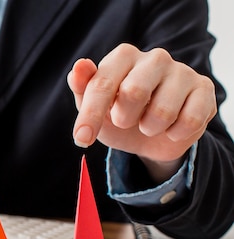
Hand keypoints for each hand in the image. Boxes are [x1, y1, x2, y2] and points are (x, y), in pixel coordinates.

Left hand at [67, 43, 216, 182]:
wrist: (150, 137)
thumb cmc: (118, 114)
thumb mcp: (94, 107)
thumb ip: (82, 88)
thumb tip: (79, 66)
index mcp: (123, 56)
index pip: (102, 83)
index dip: (91, 115)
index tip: (82, 138)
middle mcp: (155, 57)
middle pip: (134, 92)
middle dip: (124, 119)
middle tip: (125, 121)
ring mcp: (182, 71)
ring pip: (162, 113)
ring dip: (150, 129)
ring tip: (148, 124)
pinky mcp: (204, 89)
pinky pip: (188, 121)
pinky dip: (174, 134)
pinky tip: (171, 128)